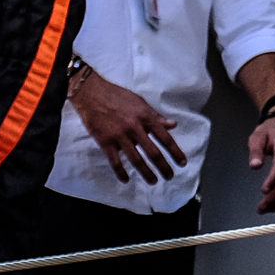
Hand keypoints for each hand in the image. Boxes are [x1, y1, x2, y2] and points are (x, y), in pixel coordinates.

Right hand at [71, 66, 188, 184]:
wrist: (93, 94)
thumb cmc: (118, 96)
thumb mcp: (141, 103)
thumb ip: (156, 117)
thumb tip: (172, 125)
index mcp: (146, 117)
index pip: (165, 138)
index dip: (175, 152)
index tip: (181, 162)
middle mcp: (135, 128)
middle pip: (153, 152)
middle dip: (163, 166)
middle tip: (170, 176)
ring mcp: (120, 136)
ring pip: (136, 159)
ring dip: (146, 172)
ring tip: (153, 181)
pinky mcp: (105, 141)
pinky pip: (115, 161)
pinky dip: (121, 172)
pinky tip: (126, 179)